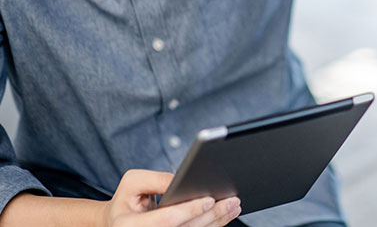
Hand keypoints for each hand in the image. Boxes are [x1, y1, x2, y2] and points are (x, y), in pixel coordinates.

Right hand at [100, 170, 240, 226]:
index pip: (166, 220)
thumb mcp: (133, 181)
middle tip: (231, 201)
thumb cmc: (126, 199)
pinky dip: (212, 224)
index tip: (209, 200)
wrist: (118, 221)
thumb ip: (157, 180)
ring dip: (217, 221)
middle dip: (211, 215)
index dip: (189, 210)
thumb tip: (182, 179)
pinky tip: (224, 215)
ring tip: (233, 206)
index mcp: (130, 225)